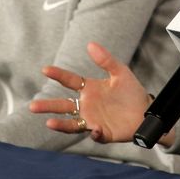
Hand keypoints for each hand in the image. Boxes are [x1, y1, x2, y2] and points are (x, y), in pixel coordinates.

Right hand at [29, 42, 149, 143]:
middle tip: (33, 106)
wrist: (146, 112)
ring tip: (48, 123)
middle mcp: (87, 105)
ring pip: (72, 123)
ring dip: (60, 124)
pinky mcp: (103, 133)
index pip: (70, 81)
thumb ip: (105, 60)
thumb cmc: (132, 92)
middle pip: (63, 106)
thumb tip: (90, 44)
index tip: (45, 69)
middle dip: (48, 106)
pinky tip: (95, 129)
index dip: (58, 75)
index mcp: (90, 89)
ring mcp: (93, 120)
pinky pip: (95, 134)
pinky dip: (94, 133)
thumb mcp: (120, 72)